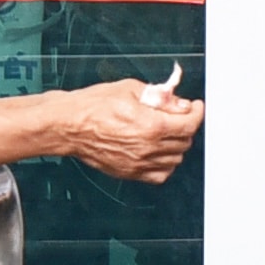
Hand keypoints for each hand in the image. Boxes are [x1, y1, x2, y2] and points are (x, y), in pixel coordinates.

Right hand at [53, 78, 204, 182]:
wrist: (67, 125)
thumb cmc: (92, 106)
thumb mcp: (130, 89)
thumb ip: (160, 97)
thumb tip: (179, 103)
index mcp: (151, 125)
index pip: (189, 123)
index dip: (197, 113)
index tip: (195, 107)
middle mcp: (147, 148)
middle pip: (184, 141)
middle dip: (186, 126)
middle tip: (178, 115)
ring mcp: (138, 163)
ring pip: (175, 159)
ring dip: (176, 145)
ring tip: (167, 132)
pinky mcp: (129, 172)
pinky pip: (159, 175)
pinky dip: (165, 164)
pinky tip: (158, 152)